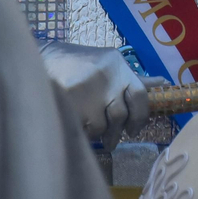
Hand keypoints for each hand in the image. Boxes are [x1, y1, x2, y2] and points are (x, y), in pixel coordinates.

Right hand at [39, 41, 161, 148]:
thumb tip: (162, 84)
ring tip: (87, 125)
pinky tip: (74, 122)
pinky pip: (84, 128)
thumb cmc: (74, 64)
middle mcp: (107, 75)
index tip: (135, 130)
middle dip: (117, 131)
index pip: (141, 94)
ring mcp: (89, 89)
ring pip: (103, 125)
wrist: (35, 59)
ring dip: (97, 132)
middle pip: (121, 114)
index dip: (141, 116)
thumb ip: (132, 78)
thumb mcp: (106, 64)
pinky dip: (82, 131)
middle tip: (112, 140)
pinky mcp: (72, 101)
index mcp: (117, 64)